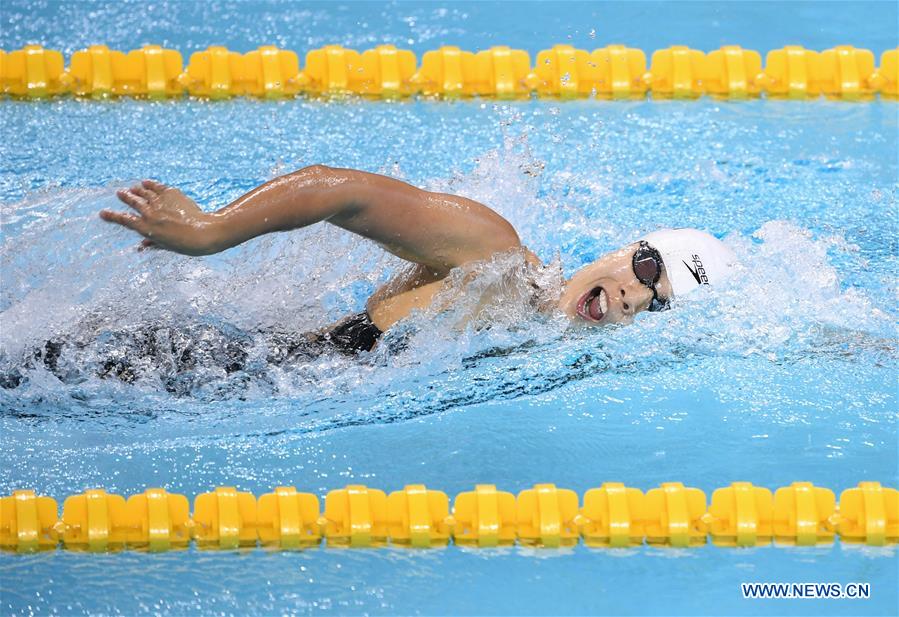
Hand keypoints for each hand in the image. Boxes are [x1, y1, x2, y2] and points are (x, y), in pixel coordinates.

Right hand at [100, 180, 218, 255]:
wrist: (204, 232)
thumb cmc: (186, 244)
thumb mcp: (167, 246)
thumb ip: (153, 243)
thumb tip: (141, 246)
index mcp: (146, 228)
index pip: (125, 221)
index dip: (113, 216)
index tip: (103, 213)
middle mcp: (150, 213)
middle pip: (133, 202)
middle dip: (125, 197)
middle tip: (120, 193)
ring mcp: (160, 202)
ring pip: (144, 192)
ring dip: (137, 190)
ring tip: (133, 188)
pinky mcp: (171, 194)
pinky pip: (157, 186)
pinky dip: (151, 184)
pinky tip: (147, 182)